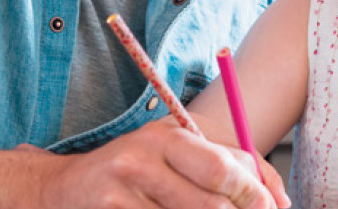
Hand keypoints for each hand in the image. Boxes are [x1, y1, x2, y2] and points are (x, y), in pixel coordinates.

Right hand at [25, 119, 283, 208]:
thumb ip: (225, 163)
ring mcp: (121, 196)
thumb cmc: (130, 172)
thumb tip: (278, 198)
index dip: (256, 195)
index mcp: (164, 136)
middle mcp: (140, 161)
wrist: (59, 191)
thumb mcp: (172, 152)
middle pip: (211, 206)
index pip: (224, 168)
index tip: (271, 208)